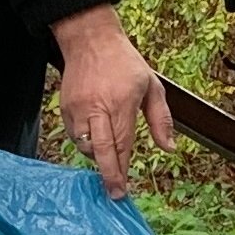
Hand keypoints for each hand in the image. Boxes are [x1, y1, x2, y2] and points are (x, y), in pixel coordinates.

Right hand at [50, 5, 175, 196]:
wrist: (90, 40)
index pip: (123, 143)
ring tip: (109, 163)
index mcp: (121, 102)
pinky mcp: (65, 108)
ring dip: (97, 159)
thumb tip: (169, 148)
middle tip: (114, 194)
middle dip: (108, 175)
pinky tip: (96, 145)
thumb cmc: (125, 63)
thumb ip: (161, 119)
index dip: (124, 169)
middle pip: (100, 150)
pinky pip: (74, 136)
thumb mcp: (152, 86)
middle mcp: (97, 107)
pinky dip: (84, 145)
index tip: (125, 189)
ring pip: (84, 146)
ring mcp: (78, 108)